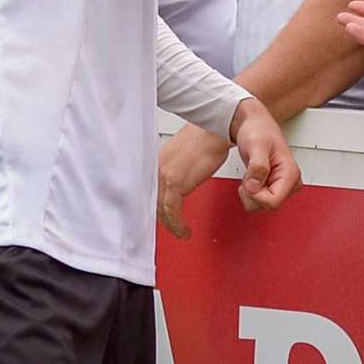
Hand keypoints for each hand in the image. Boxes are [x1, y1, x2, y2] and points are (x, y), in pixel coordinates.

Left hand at [157, 123, 233, 238]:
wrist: (215, 131)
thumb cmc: (207, 140)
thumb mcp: (184, 157)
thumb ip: (176, 171)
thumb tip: (178, 184)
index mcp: (157, 162)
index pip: (148, 191)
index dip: (153, 208)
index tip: (159, 219)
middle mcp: (157, 169)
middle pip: (152, 202)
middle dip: (161, 219)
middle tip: (171, 229)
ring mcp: (164, 175)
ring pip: (160, 209)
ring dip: (170, 226)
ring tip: (179, 232)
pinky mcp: (176, 183)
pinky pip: (172, 211)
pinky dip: (177, 225)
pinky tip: (184, 230)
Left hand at [229, 98, 301, 211]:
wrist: (254, 125)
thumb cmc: (258, 131)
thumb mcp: (256, 145)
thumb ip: (257, 166)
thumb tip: (254, 187)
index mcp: (291, 173)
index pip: (273, 202)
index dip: (256, 195)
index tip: (249, 181)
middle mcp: (290, 182)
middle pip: (268, 206)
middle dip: (252, 193)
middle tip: (249, 175)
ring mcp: (282, 185)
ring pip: (262, 205)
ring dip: (250, 193)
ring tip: (250, 174)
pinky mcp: (274, 187)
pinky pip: (259, 200)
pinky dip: (250, 191)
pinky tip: (252, 177)